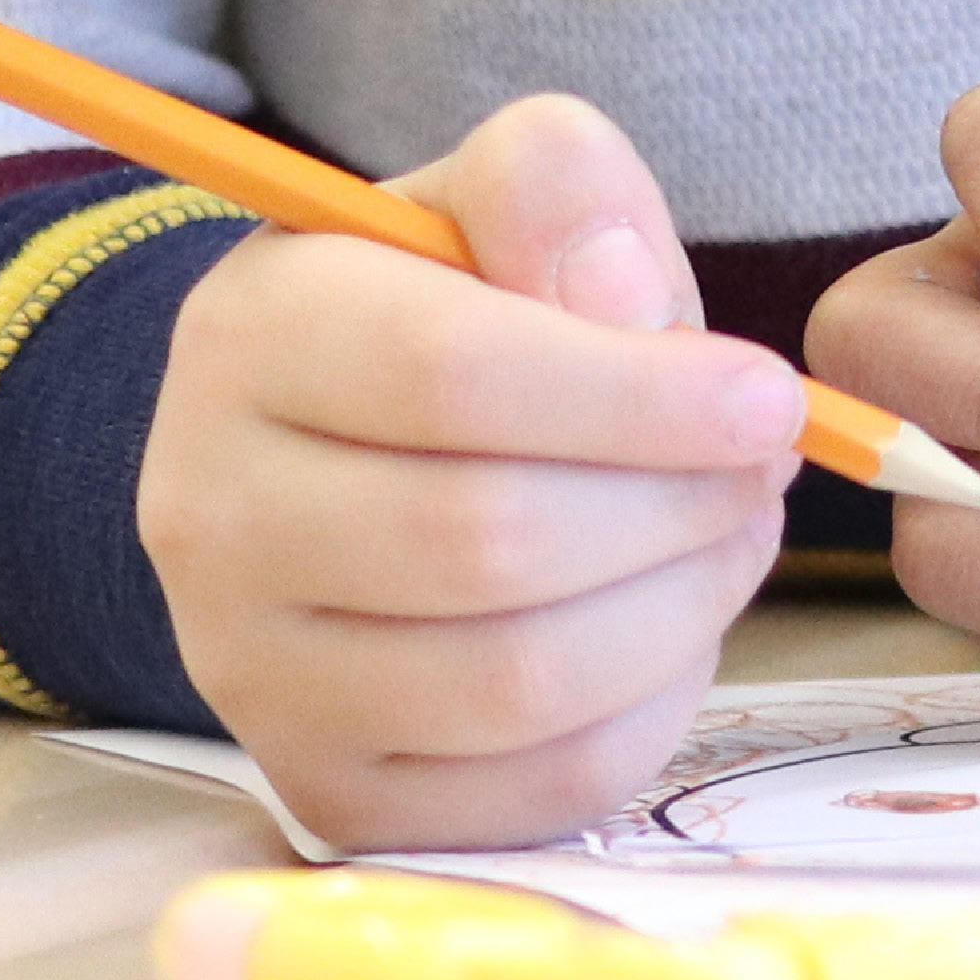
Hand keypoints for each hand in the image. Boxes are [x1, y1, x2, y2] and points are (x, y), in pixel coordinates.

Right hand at [137, 93, 800, 850]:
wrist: (334, 452)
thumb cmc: (450, 308)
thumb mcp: (494, 199)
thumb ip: (555, 192)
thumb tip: (622, 295)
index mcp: (253, 337)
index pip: (453, 377)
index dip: (641, 396)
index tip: (768, 396)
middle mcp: (211, 516)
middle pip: (490, 542)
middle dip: (678, 507)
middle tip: (762, 467)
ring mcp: (252, 675)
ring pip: (516, 681)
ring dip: (679, 607)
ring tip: (729, 534)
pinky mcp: (328, 787)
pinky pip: (534, 785)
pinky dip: (648, 709)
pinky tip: (669, 627)